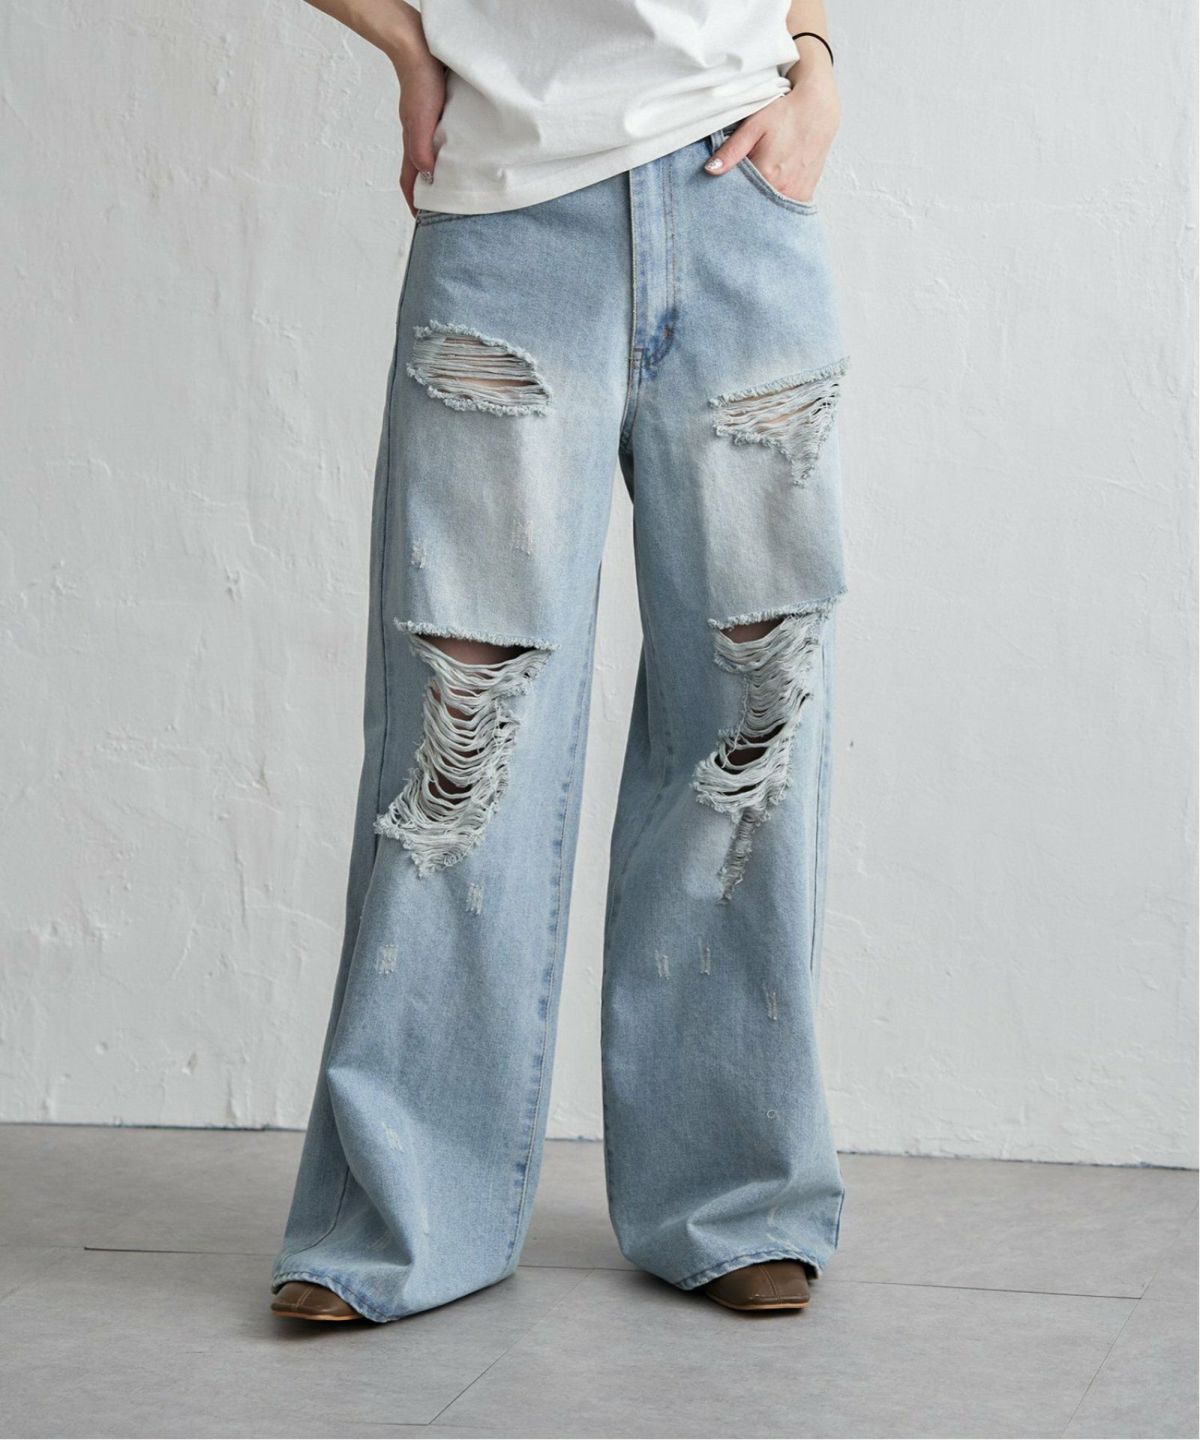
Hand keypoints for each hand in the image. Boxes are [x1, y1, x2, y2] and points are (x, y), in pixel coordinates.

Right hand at [390, 39, 445, 214]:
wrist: (419, 49)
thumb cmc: (420, 84)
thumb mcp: (421, 120)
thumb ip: (421, 149)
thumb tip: (427, 177)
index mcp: (412, 144)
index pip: (410, 181)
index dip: (415, 202)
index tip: (423, 220)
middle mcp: (418, 138)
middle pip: (420, 173)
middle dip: (427, 194)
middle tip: (442, 211)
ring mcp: (426, 126)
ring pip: (431, 158)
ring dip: (439, 175)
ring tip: (454, 189)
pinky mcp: (437, 114)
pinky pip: (441, 142)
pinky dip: (447, 155)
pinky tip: (460, 155)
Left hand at [703, 53, 839, 203]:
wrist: (818, 110)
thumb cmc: (785, 114)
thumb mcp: (753, 126)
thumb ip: (731, 151)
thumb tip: (710, 170)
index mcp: (766, 174)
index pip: (736, 195)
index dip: (726, 192)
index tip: (720, 188)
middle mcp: (783, 189)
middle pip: (752, 205)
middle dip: (741, 200)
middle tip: (737, 186)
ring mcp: (796, 195)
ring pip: (768, 209)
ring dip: (758, 203)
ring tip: (755, 185)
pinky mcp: (804, 196)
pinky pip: (782, 208)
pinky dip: (772, 204)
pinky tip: (768, 190)